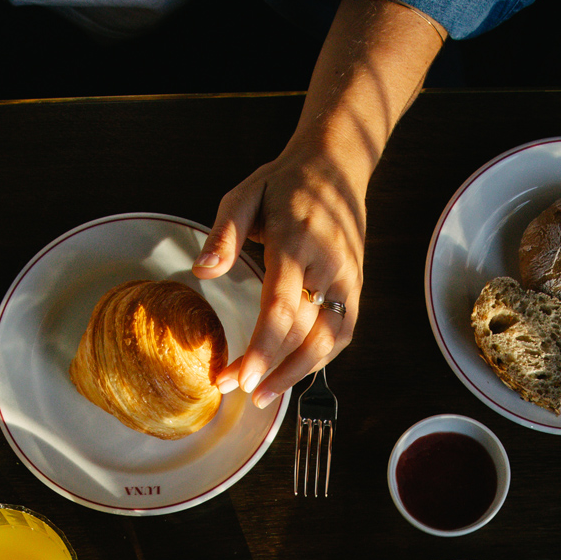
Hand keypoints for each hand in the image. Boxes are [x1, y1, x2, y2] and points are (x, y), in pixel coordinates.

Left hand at [193, 143, 365, 409]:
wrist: (337, 166)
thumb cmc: (284, 184)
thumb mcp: (244, 195)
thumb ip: (224, 233)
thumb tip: (203, 270)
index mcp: (296, 243)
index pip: (281, 308)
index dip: (263, 348)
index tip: (241, 377)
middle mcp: (327, 266)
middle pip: (302, 333)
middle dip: (269, 369)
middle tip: (234, 387)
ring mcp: (347, 279)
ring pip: (328, 341)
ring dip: (295, 374)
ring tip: (262, 394)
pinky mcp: (356, 287)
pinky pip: (342, 333)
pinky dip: (318, 359)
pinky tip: (292, 373)